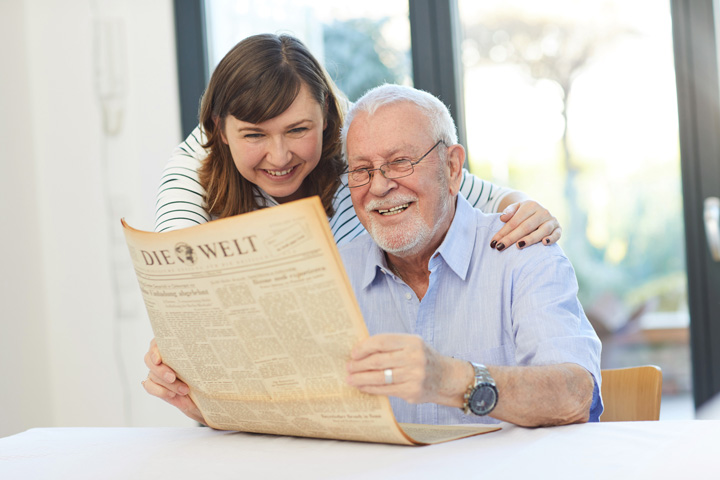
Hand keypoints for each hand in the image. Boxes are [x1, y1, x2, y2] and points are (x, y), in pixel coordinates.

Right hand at [142, 338, 204, 423]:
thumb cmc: (204, 372)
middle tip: (172, 377)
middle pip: (149, 360)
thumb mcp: (203, 361)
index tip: (159, 360)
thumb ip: (198, 352)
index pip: (155, 344)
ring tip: (184, 390)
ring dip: (168, 384)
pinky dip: (161, 391)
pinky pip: (150, 387)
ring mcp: (155, 371)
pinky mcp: (154, 385)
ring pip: (152, 375)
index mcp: (170, 346)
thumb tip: (201, 344)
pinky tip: (172, 394)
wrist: (204, 391)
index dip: (155, 351)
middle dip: (161, 370)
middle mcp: (160, 357)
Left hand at [345, 334, 469, 406]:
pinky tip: (363, 387)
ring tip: (350, 379)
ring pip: (380, 378)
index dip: (364, 347)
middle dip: (359, 365)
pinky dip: (371, 389)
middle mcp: (414, 358)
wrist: (445, 378)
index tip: (353, 353)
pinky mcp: (412, 392)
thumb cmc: (422, 358)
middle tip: (348, 367)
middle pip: (378, 361)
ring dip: (361, 379)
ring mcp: (414, 376)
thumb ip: (390, 346)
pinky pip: (385, 390)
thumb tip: (360, 351)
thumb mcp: (411, 345)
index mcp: (412, 342)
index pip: (382, 342)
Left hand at [491, 200, 561, 250]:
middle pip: (526, 227)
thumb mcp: (516, 207)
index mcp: (530, 206)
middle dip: (512, 238)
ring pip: (542, 230)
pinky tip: (544, 243)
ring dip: (530, 239)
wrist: (539, 210)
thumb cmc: (524, 212)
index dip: (503, 232)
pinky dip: (552, 238)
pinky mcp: (558, 228)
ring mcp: (551, 220)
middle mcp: (542, 212)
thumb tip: (502, 217)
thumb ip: (509, 211)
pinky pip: (557, 234)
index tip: (493, 243)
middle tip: (500, 247)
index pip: (514, 221)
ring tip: (519, 245)